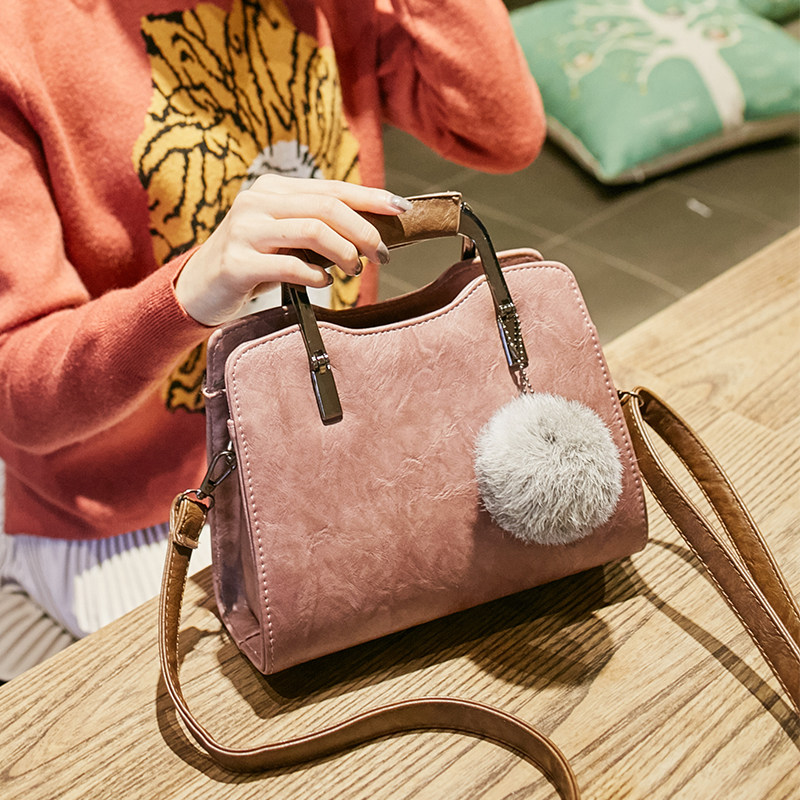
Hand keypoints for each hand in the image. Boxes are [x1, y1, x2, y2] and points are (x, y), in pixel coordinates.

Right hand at [174, 175, 410, 325]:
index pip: (332, 188)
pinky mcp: (237, 263)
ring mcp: (245, 231)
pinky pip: (289, 266)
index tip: (401, 209)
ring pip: (312, 230)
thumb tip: (371, 233)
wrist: (198, 287)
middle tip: (382, 254)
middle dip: (363, 230)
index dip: (370, 198)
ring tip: (355, 269)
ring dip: (344, 252)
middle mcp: (257, 202)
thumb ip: (315, 227)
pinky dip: (316, 276)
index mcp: (273, 189)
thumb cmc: (251, 262)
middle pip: (327, 207)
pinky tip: (324, 284)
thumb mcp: (281, 236)